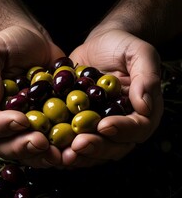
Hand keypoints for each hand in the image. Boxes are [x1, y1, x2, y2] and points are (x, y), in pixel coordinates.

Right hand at [0, 25, 64, 167]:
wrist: (35, 42)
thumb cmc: (10, 43)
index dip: (2, 126)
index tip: (21, 120)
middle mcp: (3, 120)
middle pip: (7, 145)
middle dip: (24, 147)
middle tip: (42, 143)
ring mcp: (26, 124)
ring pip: (30, 149)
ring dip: (45, 155)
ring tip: (62, 153)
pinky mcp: (47, 122)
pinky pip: (51, 139)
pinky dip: (62, 147)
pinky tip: (74, 146)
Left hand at [62, 28, 162, 166]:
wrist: (99, 44)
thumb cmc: (122, 45)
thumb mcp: (140, 53)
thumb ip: (147, 77)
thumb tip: (145, 106)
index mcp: (141, 110)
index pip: (137, 128)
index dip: (122, 130)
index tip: (104, 126)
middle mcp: (122, 122)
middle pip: (114, 145)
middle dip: (96, 147)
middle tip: (78, 145)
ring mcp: (101, 123)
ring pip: (94, 147)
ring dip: (79, 154)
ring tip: (62, 153)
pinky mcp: (81, 120)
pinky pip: (75, 138)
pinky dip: (64, 145)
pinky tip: (51, 147)